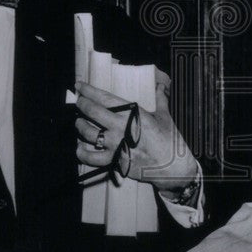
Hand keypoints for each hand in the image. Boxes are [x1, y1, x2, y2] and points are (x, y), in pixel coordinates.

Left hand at [74, 72, 196, 191]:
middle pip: (92, 112)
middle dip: (82, 104)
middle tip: (79, 101)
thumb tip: (161, 85)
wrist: (173, 166)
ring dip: (80, 126)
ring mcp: (115, 145)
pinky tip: (79, 148)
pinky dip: (82, 153)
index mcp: (132, 114)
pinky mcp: (114, 161)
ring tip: (79, 122)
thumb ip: (160, 99)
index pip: (104, 98)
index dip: (89, 90)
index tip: (80, 85)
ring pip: (88, 133)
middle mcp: (120, 127)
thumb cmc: (170, 140)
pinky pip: (91, 158)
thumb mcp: (165, 116)